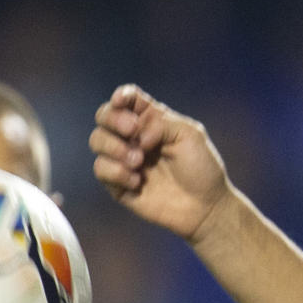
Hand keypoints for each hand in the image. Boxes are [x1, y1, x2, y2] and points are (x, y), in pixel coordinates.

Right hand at [90, 84, 233, 242]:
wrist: (205, 206)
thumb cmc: (202, 169)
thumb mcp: (189, 135)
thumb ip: (161, 123)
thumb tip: (136, 135)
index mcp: (152, 121)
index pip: (128, 100)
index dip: (121, 96)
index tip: (121, 100)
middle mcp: (134, 137)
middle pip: (104, 116)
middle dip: (113, 119)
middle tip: (133, 130)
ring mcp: (124, 160)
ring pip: (97, 140)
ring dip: (114, 146)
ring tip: (139, 161)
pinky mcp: (118, 184)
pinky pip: (101, 169)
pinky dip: (116, 172)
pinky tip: (137, 181)